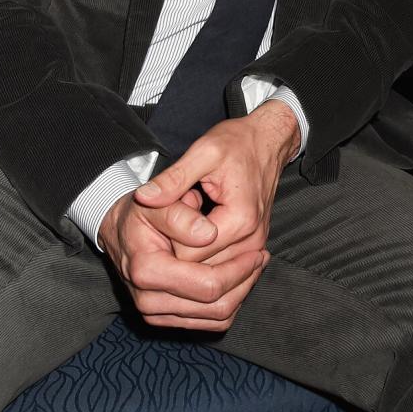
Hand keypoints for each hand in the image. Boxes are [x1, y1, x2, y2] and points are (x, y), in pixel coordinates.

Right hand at [99, 187, 268, 330]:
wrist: (120, 231)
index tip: (257, 251)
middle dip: (245, 282)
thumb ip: (181, 216)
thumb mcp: (157, 203)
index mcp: (148, 272)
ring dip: (241, 293)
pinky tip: (238, 278)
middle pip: (216, 307)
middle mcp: (149, 300)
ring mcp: (156, 314)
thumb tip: (209, 235)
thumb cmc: (141, 214)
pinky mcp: (165, 319)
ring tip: (253, 266)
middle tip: (261, 257)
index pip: (208, 285)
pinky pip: (209, 322)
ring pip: (216, 319)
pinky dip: (229, 303)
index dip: (239, 270)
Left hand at [134, 100, 300, 266]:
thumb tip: (144, 198)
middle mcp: (251, 240)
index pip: (187, 255)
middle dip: (180, 242)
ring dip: (192, 247)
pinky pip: (219, 265)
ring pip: (207, 269)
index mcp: (240, 220)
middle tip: (186, 205)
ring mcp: (254, 247)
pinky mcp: (252, 248)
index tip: (175, 203)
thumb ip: (173, 179)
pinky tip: (201, 227)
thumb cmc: (239, 144)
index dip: (169, 234)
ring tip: (196, 213)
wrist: (267, 142)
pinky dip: (205, 251)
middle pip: (197, 266)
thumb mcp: (203, 153)